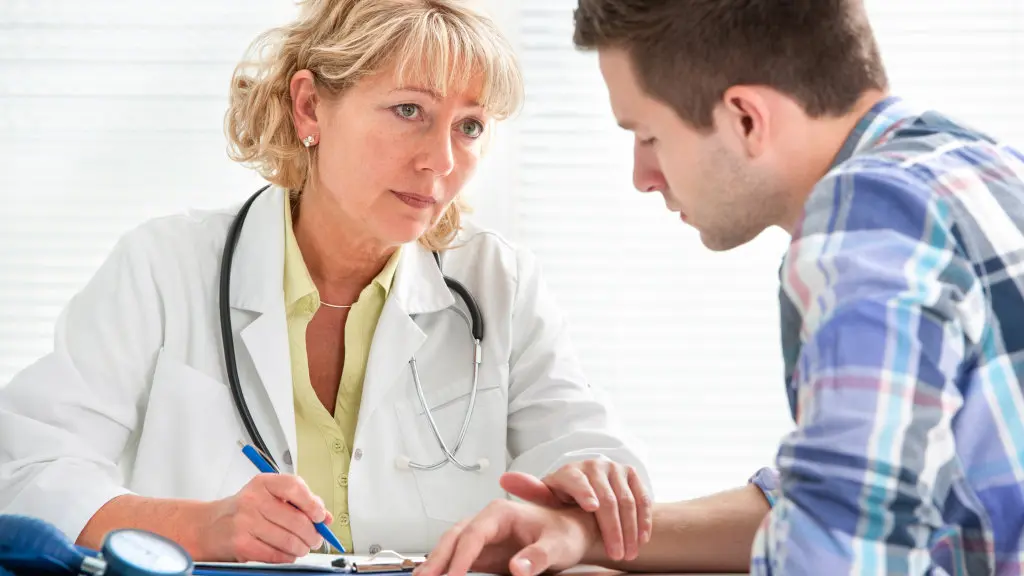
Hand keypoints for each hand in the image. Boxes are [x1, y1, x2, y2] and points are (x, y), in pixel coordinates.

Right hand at [199, 474, 332, 561]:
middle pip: (296, 519)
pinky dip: (287, 557)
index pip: (294, 487)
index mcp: (263, 483)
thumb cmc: (244, 510)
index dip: (312, 503)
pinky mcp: (241, 544)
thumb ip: (299, 502)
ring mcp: (245, 522)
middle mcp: (253, 500)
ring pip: (288, 540)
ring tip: (303, 548)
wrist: (209, 526)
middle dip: (312, 534)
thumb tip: (326, 517)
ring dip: (302, 548)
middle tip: (316, 539)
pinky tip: (288, 554)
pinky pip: (275, 554)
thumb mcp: (269, 496)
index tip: (320, 516)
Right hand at [414, 500, 599, 575]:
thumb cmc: (565, 534)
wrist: (571, 534)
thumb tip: (517, 568)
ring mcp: (483, 535)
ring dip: (436, 562)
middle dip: (438, 558)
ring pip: (452, 545)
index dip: (461, 556)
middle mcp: (487, 521)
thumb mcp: (557, 546)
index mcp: (501, 513)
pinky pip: (459, 557)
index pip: (474, 534)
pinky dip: (445, 566)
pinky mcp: (484, 550)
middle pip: (454, 536)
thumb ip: (537, 557)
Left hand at [502, 459, 651, 560]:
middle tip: (616, 553)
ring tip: (628, 553)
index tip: (592, 508)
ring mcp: (614, 468)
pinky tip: (642, 538)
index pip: (577, 480)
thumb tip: (504, 478)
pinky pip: (642, 497)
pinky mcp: (630, 473)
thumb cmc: (563, 499)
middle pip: (607, 498)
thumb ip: (530, 491)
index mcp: (569, 472)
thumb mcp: (546, 497)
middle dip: (613, 528)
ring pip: (627, 500)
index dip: (584, 493)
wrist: (587, 489)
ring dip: (630, 529)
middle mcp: (593, 465)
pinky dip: (644, 519)